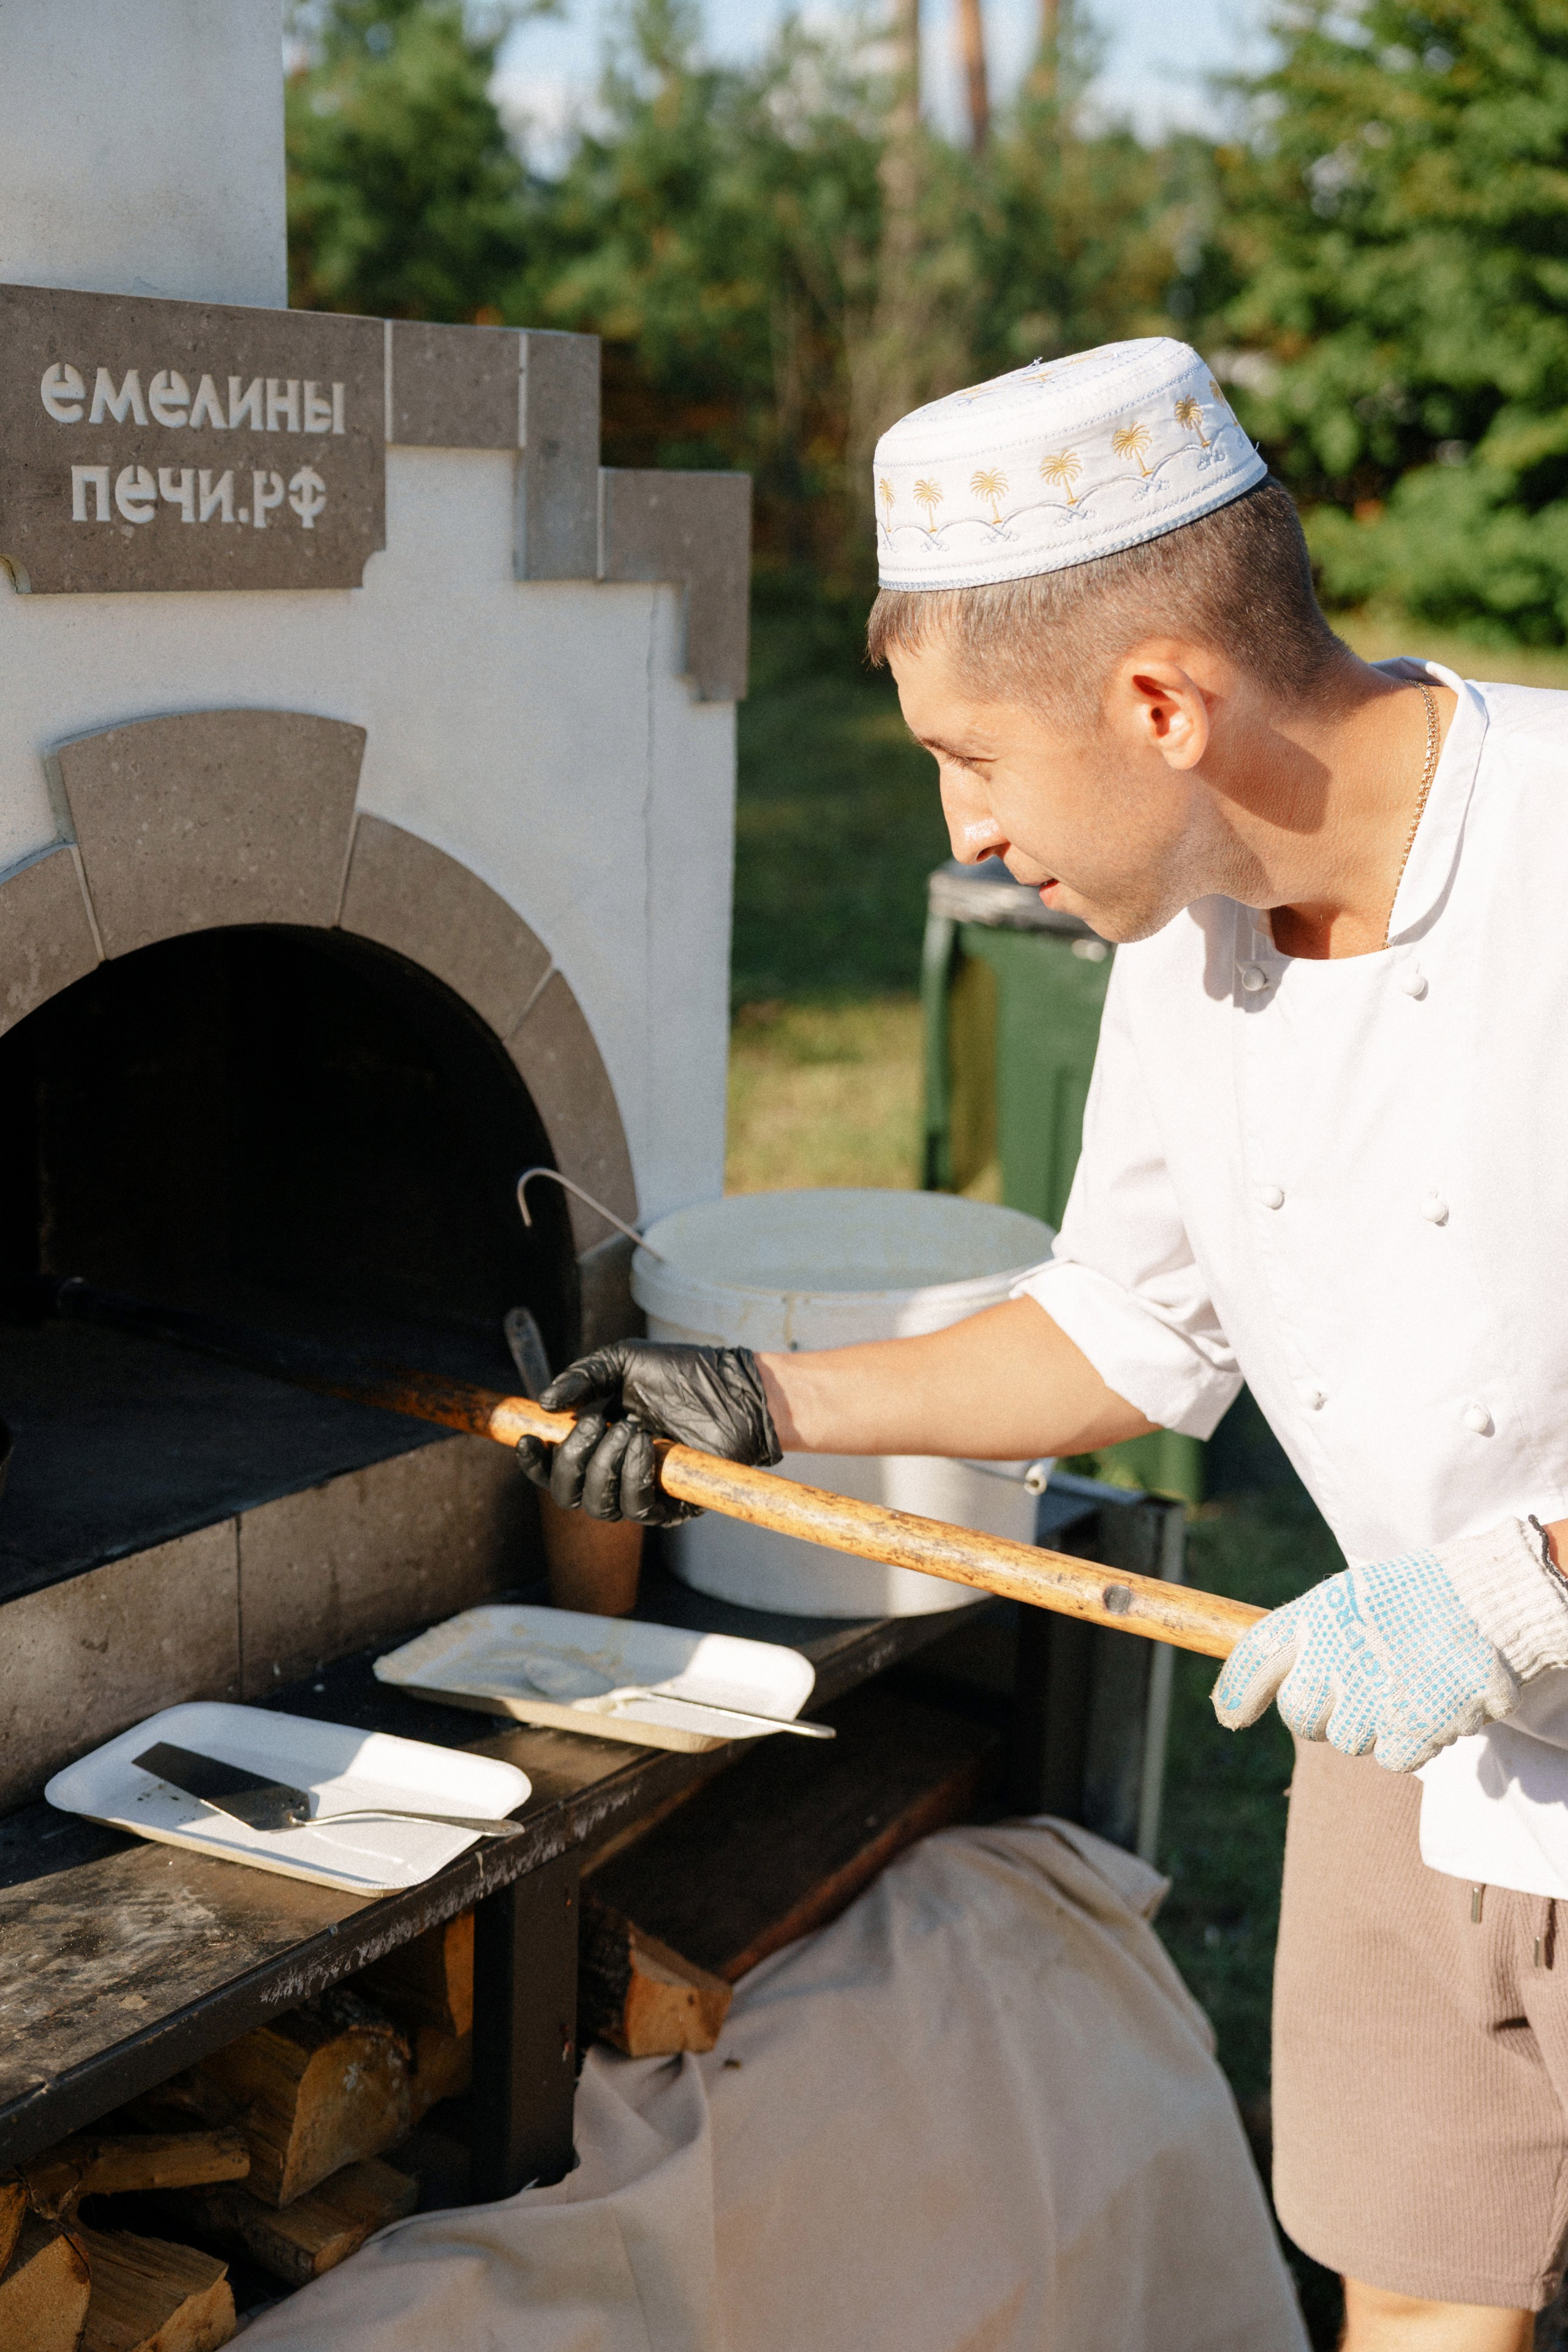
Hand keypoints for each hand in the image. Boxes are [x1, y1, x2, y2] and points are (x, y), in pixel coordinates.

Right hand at [515, 1340, 781, 1526]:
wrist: (732, 1385)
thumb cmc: (680, 1372)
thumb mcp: (623, 1362)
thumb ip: (582, 1378)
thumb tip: (545, 1404)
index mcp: (597, 1442)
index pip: (552, 1468)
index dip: (534, 1462)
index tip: (527, 1440)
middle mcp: (615, 1472)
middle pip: (568, 1494)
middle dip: (572, 1460)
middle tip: (596, 1423)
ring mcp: (643, 1490)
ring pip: (600, 1507)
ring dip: (606, 1467)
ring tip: (632, 1430)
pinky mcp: (673, 1505)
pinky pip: (639, 1510)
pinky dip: (634, 1478)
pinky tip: (647, 1446)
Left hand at [1212, 1517, 1567, 1772]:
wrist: (1490, 1604)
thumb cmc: (1419, 1599)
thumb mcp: (1351, 1599)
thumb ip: (1311, 1638)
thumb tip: (1273, 1684)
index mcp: (1316, 1615)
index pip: (1252, 1657)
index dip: (1235, 1693)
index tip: (1228, 1716)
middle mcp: (1332, 1657)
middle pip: (1299, 1717)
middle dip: (1322, 1714)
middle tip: (1359, 1689)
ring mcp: (1369, 1698)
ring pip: (1348, 1741)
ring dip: (1374, 1725)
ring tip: (1407, 1683)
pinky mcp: (1407, 1731)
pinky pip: (1393, 1757)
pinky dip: (1413, 1740)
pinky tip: (1432, 1702)